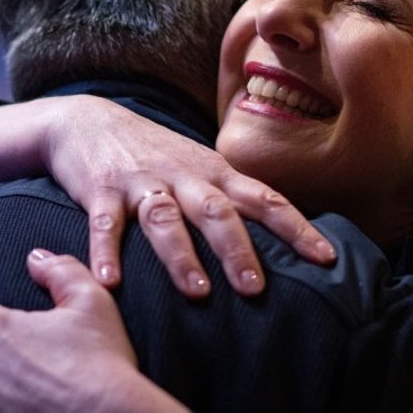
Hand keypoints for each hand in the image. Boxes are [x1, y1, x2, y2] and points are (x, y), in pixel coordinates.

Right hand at [41, 96, 335, 296]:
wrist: (86, 120)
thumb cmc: (152, 154)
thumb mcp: (198, 169)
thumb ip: (230, 200)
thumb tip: (276, 240)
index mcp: (214, 174)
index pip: (264, 200)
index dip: (296, 228)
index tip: (325, 259)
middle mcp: (184, 177)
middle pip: (218, 213)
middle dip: (238, 251)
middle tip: (256, 290)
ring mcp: (142, 183)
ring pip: (166, 220)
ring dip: (182, 257)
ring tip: (197, 292)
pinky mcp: (100, 189)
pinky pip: (105, 224)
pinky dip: (105, 252)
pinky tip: (109, 281)